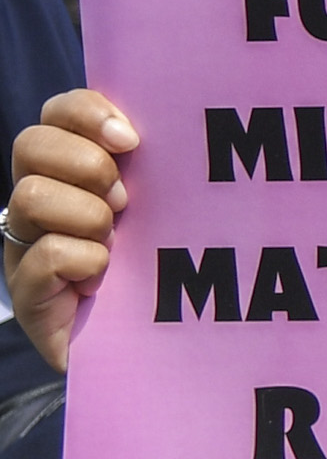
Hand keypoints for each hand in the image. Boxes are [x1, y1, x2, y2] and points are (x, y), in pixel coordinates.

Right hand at [8, 92, 136, 373]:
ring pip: (30, 195)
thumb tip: (169, 120)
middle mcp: (39, 200)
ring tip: (115, 241)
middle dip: (87, 164)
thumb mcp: (163, 205)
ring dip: (87, 216)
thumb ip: (157, 162)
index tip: (132, 139)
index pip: (58, 113)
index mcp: (70, 169)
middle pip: (31, 144)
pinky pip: (44, 253)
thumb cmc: (163, 265)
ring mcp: (25, 244)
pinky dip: (84, 261)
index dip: (87, 113)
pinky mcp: (28, 291)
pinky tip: (103, 277)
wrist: (154, 346)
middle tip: (126, 200)